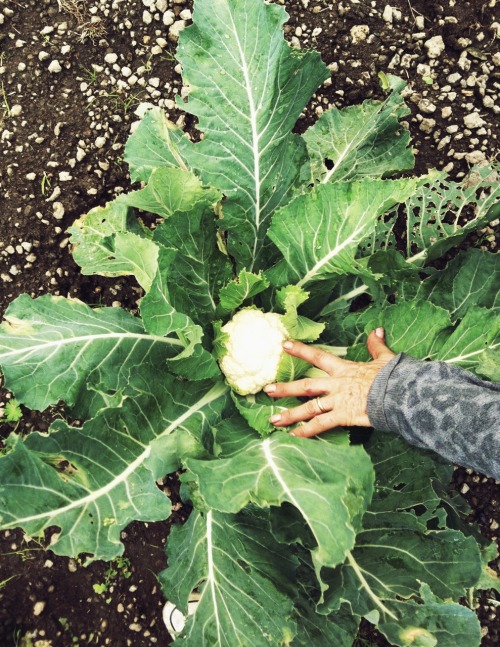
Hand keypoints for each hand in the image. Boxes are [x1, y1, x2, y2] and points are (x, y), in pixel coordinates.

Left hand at [264, 328, 395, 436]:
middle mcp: (336, 385)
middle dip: (285, 388)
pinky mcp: (343, 416)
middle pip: (305, 385)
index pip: (317, 357)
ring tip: (273, 420)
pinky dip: (306, 432)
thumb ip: (376, 345)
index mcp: (344, 369)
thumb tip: (377, 330)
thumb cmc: (393, 376)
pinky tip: (293, 437)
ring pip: (308, 408)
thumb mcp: (384, 358)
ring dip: (290, 414)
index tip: (283, 345)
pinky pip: (321, 425)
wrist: (399, 394)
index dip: (300, 350)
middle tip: (267, 390)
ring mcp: (338, 401)